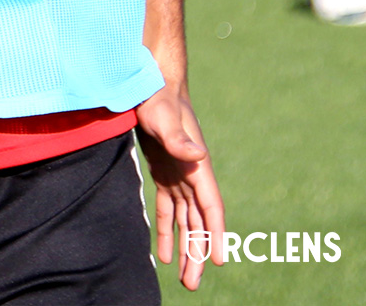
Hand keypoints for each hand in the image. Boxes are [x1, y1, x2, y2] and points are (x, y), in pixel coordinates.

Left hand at [135, 85, 225, 290]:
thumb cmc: (157, 96)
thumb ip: (178, 138)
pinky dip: (167, 231)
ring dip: (186, 248)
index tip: (218, 260)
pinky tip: (164, 254)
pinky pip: (168, 209)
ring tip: (184, 279)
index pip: (211, 207)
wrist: (148, 80)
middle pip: (199, 222)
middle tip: (193, 284)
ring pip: (186, 220)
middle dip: (198, 253)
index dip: (215, 234)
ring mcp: (179, 174)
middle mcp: (192, 174)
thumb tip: (198, 155)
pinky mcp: (163, 172)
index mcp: (197, 166)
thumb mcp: (163, 116)